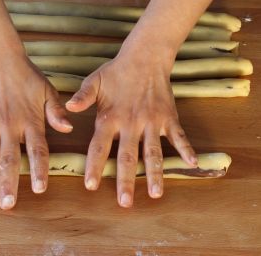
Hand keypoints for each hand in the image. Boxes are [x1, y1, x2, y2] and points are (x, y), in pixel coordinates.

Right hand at [0, 56, 72, 209]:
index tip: (39, 189)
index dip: (39, 170)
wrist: (0, 56)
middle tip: (7, 204)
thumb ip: (56, 112)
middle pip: (7, 158)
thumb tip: (68, 129)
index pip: (37, 149)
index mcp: (29, 120)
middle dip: (7, 182)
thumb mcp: (48, 91)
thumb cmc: (27, 77)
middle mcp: (8, 124)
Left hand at [65, 51, 196, 207]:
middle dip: (125, 181)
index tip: (90, 185)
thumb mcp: (94, 81)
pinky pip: (178, 136)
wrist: (145, 57)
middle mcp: (131, 123)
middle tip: (124, 203)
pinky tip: (193, 164)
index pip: (99, 146)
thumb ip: (81, 97)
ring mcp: (152, 121)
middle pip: (127, 157)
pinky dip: (186, 149)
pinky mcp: (168, 117)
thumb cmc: (116, 72)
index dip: (94, 166)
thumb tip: (68, 109)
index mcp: (110, 117)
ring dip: (154, 173)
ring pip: (153, 152)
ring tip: (155, 193)